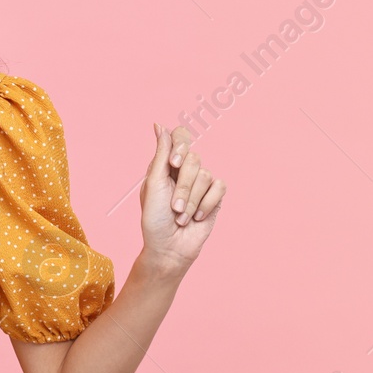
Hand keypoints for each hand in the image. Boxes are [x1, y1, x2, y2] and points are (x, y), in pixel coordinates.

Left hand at [139, 123, 225, 272]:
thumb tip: (159, 125)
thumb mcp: (153, 184)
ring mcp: (202, 183)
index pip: (180, 137)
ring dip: (192, 201)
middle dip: (183, 187)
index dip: (181, 147)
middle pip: (194, 159)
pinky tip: (197, 217)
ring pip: (205, 175)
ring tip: (182, 216)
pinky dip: (206, 205)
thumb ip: (160, 155)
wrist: (169, 247)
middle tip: (174, 207)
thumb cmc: (155, 218)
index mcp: (167, 164)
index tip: (173, 165)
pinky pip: (219, 187)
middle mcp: (185, 170)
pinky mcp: (215, 197)